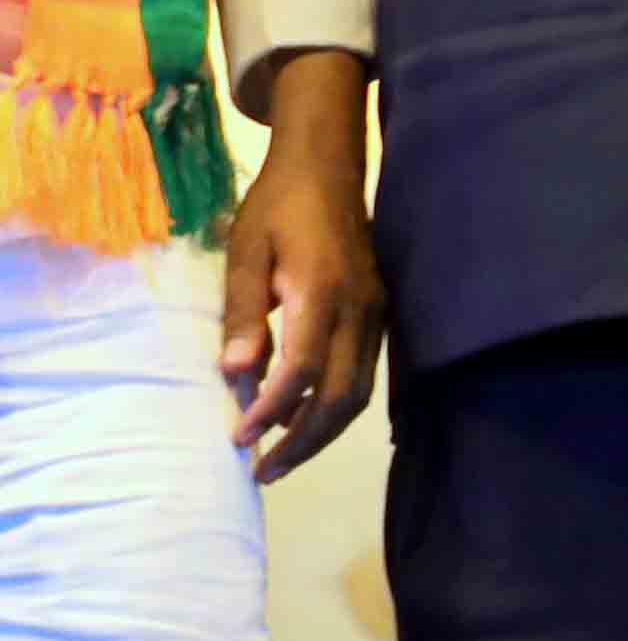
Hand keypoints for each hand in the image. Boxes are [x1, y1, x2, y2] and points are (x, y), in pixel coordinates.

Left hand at [215, 53, 381, 483]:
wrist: (328, 168)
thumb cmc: (277, 206)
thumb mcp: (245, 252)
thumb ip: (243, 313)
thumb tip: (235, 374)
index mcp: (321, 292)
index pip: (302, 370)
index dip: (272, 410)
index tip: (239, 438)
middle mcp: (359, 310)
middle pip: (340, 395)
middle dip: (302, 441)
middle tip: (263, 472)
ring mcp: (376, 315)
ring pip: (358, 392)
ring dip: (321, 433)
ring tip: (281, 458)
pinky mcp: (378, 316)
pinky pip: (363, 375)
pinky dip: (333, 407)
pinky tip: (301, 419)